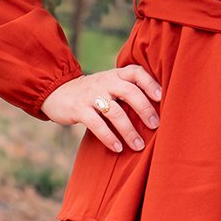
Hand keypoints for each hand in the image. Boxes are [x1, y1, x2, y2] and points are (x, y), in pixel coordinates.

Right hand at [42, 63, 162, 153]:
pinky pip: (97, 124)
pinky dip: (109, 137)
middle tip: (155, 125)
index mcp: (116, 75)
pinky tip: (118, 148)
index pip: (136, 72)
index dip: (150, 83)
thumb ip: (129, 90)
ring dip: (129, 130)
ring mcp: (91, 95)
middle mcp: (105, 82)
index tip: (162, 97)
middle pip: (129, 92)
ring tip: (139, 145)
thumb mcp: (110, 84)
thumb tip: (159, 110)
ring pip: (114, 111)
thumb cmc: (94, 92)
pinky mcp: (79, 109)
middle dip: (144, 109)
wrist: (59, 93)